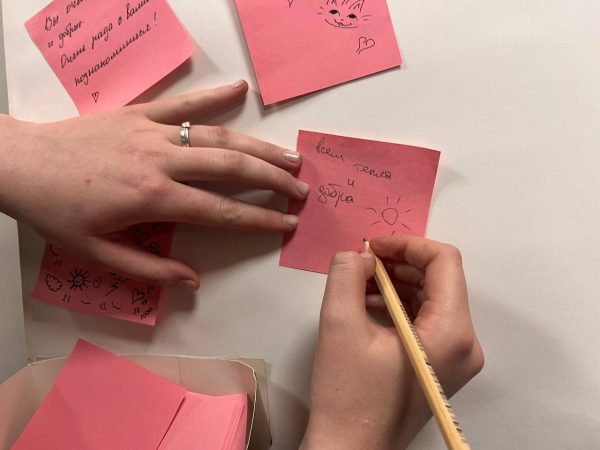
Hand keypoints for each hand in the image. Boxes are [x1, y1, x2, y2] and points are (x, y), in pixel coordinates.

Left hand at [0, 80, 307, 289]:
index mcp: (153, 199)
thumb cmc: (56, 211)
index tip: (287, 223)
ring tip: (290, 156)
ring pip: (218, 136)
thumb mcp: (96, 253)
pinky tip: (240, 89)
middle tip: (302, 189)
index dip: (259, 219)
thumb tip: (192, 281)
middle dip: (272, 181)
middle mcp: (161, 161)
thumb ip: (148, 270)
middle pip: (231, 168)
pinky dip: (213, 96)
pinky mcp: (139, 113)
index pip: (221, 211)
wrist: (19, 163)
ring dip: (258, 147)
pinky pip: (182, 102)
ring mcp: (152, 132)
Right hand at [301, 236, 483, 449]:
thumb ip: (346, 275)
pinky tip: (369, 302)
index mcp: (451, 332)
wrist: (351, 449)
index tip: (374, 245)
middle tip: (364, 259)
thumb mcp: (339, 326)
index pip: (444, 262)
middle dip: (401, 262)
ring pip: (434, 296)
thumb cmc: (348, 396)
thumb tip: (359, 255)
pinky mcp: (442, 364)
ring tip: (360, 281)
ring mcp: (457, 356)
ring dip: (398, 282)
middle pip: (441, 278)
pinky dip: (401, 304)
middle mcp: (465, 343)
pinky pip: (428, 319)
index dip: (408, 244)